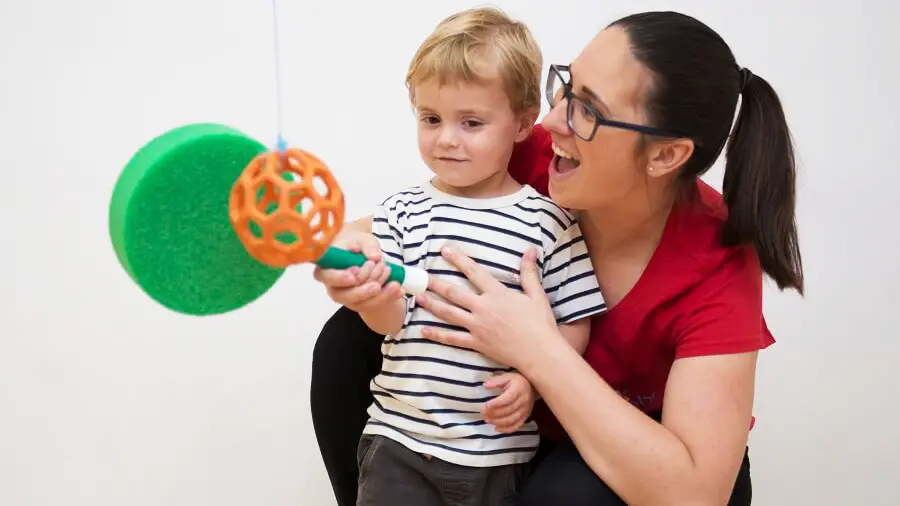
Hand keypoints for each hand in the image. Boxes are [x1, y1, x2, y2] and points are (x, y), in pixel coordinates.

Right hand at [312, 231, 403, 311]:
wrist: (362, 254)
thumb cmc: (357, 245)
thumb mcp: (363, 239)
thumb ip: (368, 246)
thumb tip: (374, 257)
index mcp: (327, 268)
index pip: (327, 276)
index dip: (339, 278)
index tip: (354, 276)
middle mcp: (334, 286)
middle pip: (343, 296)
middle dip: (362, 291)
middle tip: (377, 284)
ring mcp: (347, 297)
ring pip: (360, 303)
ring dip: (379, 294)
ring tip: (394, 282)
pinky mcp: (360, 302)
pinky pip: (373, 304)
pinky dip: (388, 297)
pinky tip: (400, 291)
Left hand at [415, 246, 558, 370]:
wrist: (539, 352)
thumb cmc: (540, 323)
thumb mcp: (536, 294)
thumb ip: (529, 272)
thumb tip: (530, 250)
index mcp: (497, 294)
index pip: (474, 272)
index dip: (458, 259)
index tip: (445, 250)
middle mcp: (483, 308)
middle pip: (454, 293)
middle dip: (436, 282)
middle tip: (421, 275)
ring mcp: (477, 327)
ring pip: (449, 313)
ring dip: (432, 304)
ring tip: (418, 297)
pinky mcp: (476, 343)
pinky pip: (453, 338)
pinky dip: (437, 334)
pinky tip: (424, 330)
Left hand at [483, 372, 536, 432]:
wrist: (532, 386)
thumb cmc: (517, 381)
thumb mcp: (507, 376)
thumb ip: (496, 381)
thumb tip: (485, 385)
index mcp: (518, 389)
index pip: (507, 398)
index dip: (496, 403)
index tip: (486, 405)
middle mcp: (523, 401)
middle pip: (508, 410)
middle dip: (494, 413)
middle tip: (483, 413)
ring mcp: (525, 410)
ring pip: (511, 420)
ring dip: (498, 422)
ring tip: (487, 420)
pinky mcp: (525, 417)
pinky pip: (516, 426)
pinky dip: (506, 429)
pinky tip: (496, 428)